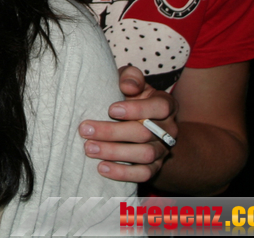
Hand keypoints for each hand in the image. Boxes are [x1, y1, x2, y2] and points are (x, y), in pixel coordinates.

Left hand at [78, 66, 178, 182]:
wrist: (142, 123)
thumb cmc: (132, 97)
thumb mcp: (133, 82)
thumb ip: (131, 77)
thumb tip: (127, 86)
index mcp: (165, 104)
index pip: (159, 107)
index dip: (136, 109)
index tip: (111, 109)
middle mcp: (168, 129)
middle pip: (145, 133)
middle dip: (112, 132)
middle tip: (85, 129)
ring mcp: (163, 150)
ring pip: (145, 155)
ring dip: (114, 152)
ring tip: (89, 148)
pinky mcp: (155, 167)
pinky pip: (144, 174)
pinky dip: (122, 173)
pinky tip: (101, 168)